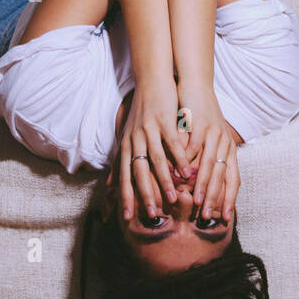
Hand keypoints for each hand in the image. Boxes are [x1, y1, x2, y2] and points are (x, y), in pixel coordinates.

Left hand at [117, 79, 189, 220]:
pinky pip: (172, 144)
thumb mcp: (128, 136)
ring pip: (156, 160)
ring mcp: (149, 130)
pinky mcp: (164, 120)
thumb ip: (122, 161)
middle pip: (138, 172)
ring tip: (172, 199)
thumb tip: (110, 186)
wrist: (151, 80)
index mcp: (126, 145)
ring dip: (165, 181)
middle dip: (145, 195)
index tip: (128, 217)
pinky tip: (188, 172)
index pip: (124, 176)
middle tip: (151, 215)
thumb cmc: (141, 111)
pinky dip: (179, 159)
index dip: (126, 196)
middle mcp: (135, 139)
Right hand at [175, 82, 240, 221]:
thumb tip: (199, 186)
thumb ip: (204, 160)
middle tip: (207, 216)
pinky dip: (186, 161)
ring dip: (201, 184)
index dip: (229, 198)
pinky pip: (194, 146)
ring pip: (209, 163)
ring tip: (193, 200)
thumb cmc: (200, 115)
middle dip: (214, 197)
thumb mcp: (208, 139)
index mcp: (228, 147)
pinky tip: (178, 174)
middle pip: (221, 175)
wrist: (196, 84)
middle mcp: (224, 141)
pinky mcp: (200, 122)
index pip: (233, 178)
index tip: (223, 217)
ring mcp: (214, 132)